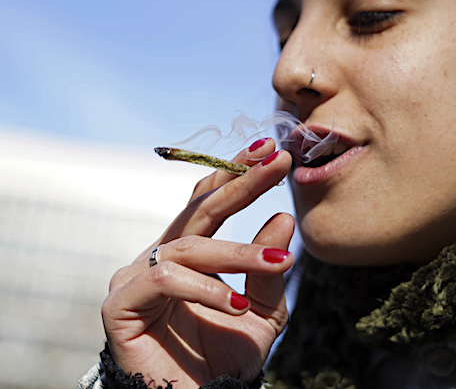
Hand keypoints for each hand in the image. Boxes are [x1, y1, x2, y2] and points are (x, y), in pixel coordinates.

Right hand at [101, 139, 294, 387]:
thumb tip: (282, 218)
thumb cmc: (224, 357)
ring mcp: (136, 276)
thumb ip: (266, 267)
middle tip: (275, 161)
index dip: (236, 173)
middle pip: (200, 209)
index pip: (209, 201)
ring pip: (190, 245)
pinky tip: (235, 306)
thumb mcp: (260, 309)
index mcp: (188, 251)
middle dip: (240, 182)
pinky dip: (206, 289)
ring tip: (276, 264)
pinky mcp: (120, 302)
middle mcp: (159, 256)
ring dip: (237, 253)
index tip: (270, 151)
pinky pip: (167, 280)